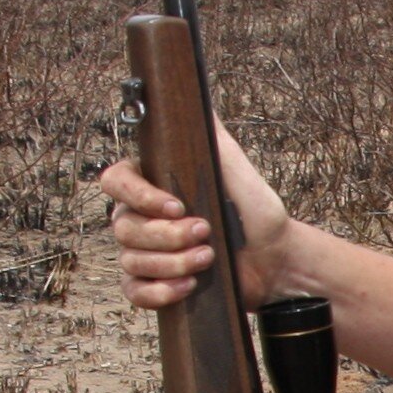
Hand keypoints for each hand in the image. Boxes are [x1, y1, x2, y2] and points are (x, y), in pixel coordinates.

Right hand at [102, 122, 290, 311]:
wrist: (276, 260)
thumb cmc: (258, 215)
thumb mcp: (240, 173)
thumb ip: (216, 141)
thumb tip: (198, 100)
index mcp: (154, 184)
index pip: (116, 181)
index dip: (139, 195)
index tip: (177, 205)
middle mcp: (142, 216)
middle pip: (123, 226)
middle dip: (167, 235)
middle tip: (206, 233)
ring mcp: (146, 252)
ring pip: (130, 259)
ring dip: (171, 262)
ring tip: (208, 259)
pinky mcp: (155, 283)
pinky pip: (134, 291)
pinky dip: (159, 291)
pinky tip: (188, 285)